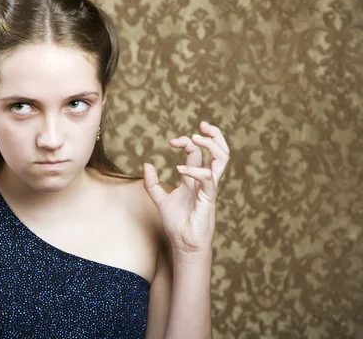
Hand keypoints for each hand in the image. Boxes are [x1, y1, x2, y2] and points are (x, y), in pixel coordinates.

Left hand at [143, 121, 229, 256]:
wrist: (184, 244)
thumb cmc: (176, 223)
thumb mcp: (160, 199)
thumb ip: (152, 183)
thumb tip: (147, 164)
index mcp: (195, 179)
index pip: (197, 153)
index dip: (186, 142)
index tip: (171, 141)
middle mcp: (205, 181)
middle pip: (219, 151)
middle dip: (213, 135)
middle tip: (201, 125)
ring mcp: (209, 188)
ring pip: (222, 160)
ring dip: (212, 144)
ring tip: (196, 138)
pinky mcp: (209, 199)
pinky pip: (208, 179)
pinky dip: (194, 170)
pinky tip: (179, 170)